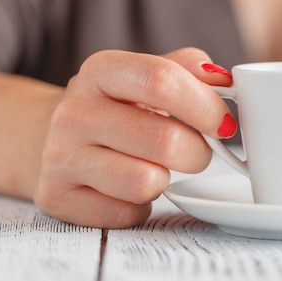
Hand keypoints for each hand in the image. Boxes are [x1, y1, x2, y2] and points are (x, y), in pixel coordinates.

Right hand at [34, 48, 235, 227]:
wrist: (57, 135)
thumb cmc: (119, 105)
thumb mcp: (147, 74)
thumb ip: (189, 69)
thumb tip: (223, 80)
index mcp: (101, 71)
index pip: (162, 81)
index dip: (205, 105)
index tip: (224, 123)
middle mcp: (74, 112)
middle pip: (164, 140)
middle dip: (198, 153)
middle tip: (196, 151)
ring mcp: (61, 157)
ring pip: (145, 182)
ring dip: (166, 180)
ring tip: (158, 167)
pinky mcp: (59, 197)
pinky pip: (126, 213)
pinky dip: (141, 205)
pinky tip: (130, 187)